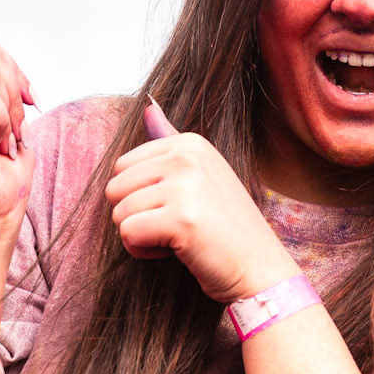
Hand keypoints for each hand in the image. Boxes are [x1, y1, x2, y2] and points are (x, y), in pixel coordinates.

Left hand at [105, 131, 295, 302]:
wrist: (259, 267)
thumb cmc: (226, 227)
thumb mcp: (202, 173)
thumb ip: (170, 140)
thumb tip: (148, 106)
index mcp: (190, 142)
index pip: (123, 166)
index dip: (140, 195)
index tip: (177, 207)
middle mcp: (187, 157)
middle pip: (115, 187)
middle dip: (134, 214)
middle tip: (174, 225)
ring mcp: (186, 186)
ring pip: (119, 213)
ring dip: (140, 236)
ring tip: (177, 239)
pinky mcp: (181, 219)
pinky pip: (128, 234)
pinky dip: (144, 251)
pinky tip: (176, 251)